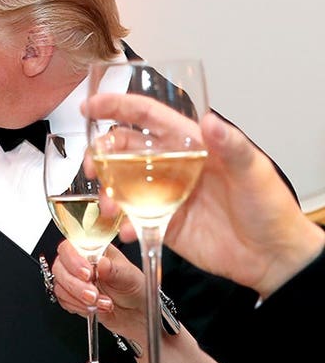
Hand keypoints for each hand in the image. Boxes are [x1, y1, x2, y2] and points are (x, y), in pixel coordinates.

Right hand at [52, 241, 148, 348]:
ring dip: (79, 298)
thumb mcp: (130, 276)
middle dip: (76, 285)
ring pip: (60, 286)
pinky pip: (63, 300)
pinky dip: (78, 307)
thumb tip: (101, 263)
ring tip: (101, 302)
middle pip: (60, 267)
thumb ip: (115, 270)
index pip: (70, 247)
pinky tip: (95, 307)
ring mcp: (75, 280)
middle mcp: (81, 263)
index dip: (73, 260)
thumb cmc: (135, 289)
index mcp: (94, 250)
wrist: (136, 313)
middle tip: (94, 294)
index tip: (87, 274)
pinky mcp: (72, 296)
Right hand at [83, 94, 324, 296]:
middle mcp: (173, 166)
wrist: (271, 257)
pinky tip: (129, 231)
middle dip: (101, 153)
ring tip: (109, 206)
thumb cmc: (270, 209)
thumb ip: (231, 146)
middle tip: (92, 166)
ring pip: (121, 184)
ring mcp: (165, 195)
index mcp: (192, 144)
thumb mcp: (254, 172)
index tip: (91, 106)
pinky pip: (132, 219)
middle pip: (124, 150)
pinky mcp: (161, 222)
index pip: (148, 118)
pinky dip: (124, 224)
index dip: (117, 107)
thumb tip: (210, 122)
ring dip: (107, 191)